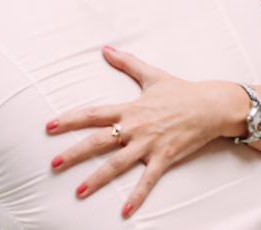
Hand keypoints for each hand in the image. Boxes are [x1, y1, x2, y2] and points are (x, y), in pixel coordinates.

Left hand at [45, 47, 245, 216]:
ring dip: (97, 179)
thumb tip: (106, 49)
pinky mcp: (164, 158)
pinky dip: (137, 196)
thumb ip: (126, 63)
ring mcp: (149, 144)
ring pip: (117, 164)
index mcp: (129, 109)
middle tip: (53, 164)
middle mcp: (135, 128)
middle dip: (74, 153)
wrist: (211, 105)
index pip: (93, 114)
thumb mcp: (151, 74)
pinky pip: (148, 180)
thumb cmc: (181, 91)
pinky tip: (124, 211)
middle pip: (98, 142)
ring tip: (79, 191)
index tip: (49, 126)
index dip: (70, 119)